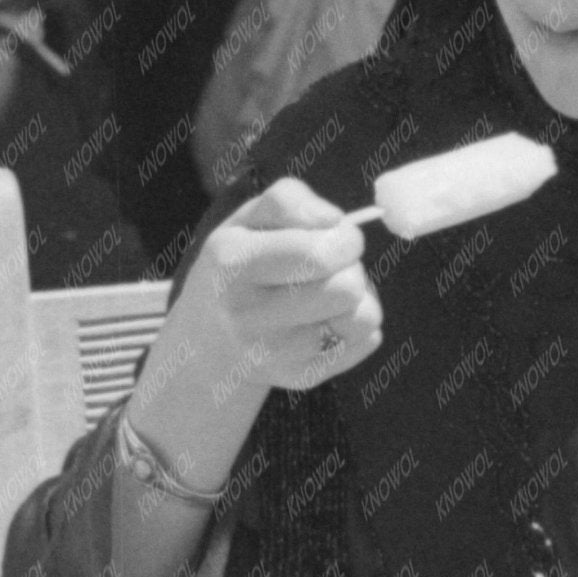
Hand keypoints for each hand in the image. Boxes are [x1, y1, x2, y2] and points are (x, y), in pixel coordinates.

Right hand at [172, 177, 383, 407]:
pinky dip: (357, 323)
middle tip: (331, 265)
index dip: (345, 239)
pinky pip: (367, 341)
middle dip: (351, 267)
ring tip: (328, 291)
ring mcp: (275, 355)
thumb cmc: (240, 263)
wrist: (210, 338)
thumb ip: (290, 200)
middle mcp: (248, 317)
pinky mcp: (302, 377)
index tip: (338, 235)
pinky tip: (328, 317)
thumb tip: (334, 221)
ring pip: (363, 317)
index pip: (318, 255)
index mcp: (232, 266)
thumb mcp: (248, 217)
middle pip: (345, 289)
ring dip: (358, 296)